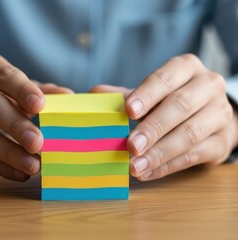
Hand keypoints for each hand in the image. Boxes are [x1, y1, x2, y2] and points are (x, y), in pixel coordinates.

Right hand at [0, 51, 72, 180]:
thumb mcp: (17, 87)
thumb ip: (42, 92)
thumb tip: (68, 96)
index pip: (2, 74)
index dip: (21, 89)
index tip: (40, 105)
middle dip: (15, 125)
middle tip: (38, 142)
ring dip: (8, 151)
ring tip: (33, 165)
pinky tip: (20, 173)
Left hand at [90, 54, 237, 180]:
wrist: (211, 115)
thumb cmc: (173, 100)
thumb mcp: (152, 93)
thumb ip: (126, 94)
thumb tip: (95, 92)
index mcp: (186, 68)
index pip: (165, 78)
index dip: (146, 95)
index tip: (128, 111)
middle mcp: (208, 86)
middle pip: (180, 106)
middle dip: (153, 128)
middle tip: (130, 146)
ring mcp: (219, 114)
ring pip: (189, 133)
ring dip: (159, 152)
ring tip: (135, 166)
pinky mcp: (222, 141)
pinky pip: (194, 156)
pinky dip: (168, 166)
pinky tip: (147, 172)